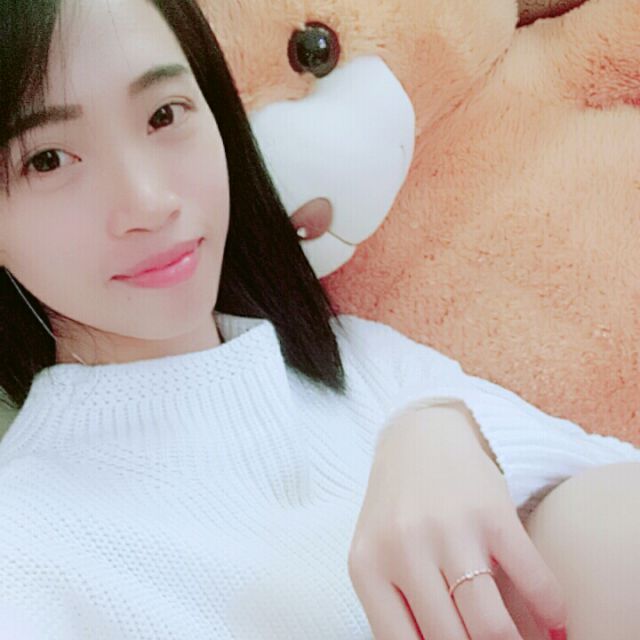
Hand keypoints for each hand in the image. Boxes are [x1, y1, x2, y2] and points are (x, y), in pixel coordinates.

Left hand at [348, 404, 567, 638]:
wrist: (419, 438)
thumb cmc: (398, 508)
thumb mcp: (378, 554)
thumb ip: (396, 608)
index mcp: (367, 566)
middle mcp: (403, 548)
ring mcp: (448, 528)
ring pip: (491, 627)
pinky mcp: (492, 511)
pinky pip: (533, 580)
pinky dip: (551, 612)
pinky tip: (553, 624)